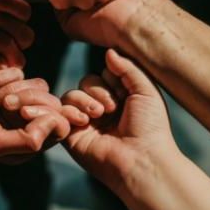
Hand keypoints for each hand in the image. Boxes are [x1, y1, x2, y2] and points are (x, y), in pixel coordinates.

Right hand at [0, 68, 77, 163]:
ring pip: (39, 84)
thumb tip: (52, 125)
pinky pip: (20, 71)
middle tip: (1, 104)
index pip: (61, 126)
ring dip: (11, 88)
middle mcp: (27, 123)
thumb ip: (28, 141)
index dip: (48, 116)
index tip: (22, 114)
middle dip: (27, 99)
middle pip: (52, 102)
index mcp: (28, 144)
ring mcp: (19, 101)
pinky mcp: (8, 82)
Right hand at [61, 50, 175, 191]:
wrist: (140, 159)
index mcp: (121, 99)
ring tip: (98, 116)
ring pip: (71, 94)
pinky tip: (84, 121)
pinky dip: (70, 112)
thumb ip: (127, 67)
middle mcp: (102, 110)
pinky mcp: (72, 135)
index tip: (124, 93)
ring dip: (85, 101)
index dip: (111, 79)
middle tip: (112, 109)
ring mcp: (86, 122)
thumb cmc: (150, 127)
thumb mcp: (146, 90)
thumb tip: (108, 51)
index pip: (104, 75)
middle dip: (98, 90)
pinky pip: (60, 112)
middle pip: (86, 82)